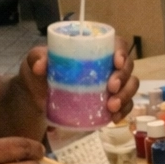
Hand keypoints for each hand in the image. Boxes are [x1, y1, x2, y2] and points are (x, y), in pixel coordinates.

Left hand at [23, 40, 138, 119]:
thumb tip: (40, 65)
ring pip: (130, 86)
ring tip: (111, 107)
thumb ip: (35, 58)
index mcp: (93, 50)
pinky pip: (125, 106)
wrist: (36, 100)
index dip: (122, 51)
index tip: (116, 62)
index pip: (117, 44)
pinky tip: (114, 118)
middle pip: (128, 66)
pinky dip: (123, 112)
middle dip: (123, 78)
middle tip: (111, 88)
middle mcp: (106, 65)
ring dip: (126, 96)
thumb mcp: (33, 62)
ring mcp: (110, 85)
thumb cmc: (39, 75)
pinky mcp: (109, 102)